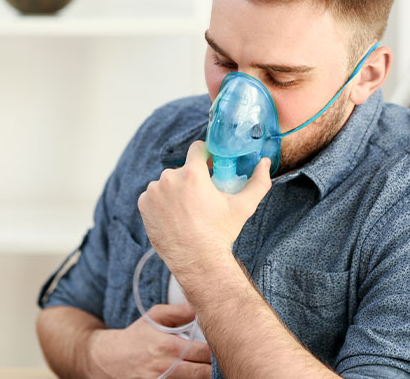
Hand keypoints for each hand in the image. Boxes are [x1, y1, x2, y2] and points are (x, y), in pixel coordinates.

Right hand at [87, 303, 211, 378]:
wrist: (107, 358)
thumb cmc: (135, 336)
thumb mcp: (155, 316)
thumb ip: (180, 312)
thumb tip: (202, 307)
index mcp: (169, 347)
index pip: (205, 353)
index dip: (218, 351)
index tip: (223, 346)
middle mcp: (166, 368)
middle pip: (204, 374)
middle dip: (214, 367)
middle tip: (220, 360)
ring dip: (203, 376)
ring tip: (205, 367)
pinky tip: (192, 374)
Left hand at [137, 140, 271, 277]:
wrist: (198, 261)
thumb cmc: (221, 233)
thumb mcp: (243, 207)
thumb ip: (258, 182)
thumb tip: (266, 163)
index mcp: (192, 174)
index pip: (197, 148)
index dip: (205, 155)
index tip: (210, 166)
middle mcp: (169, 179)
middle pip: (183, 169)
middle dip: (192, 179)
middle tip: (202, 198)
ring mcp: (154, 192)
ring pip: (168, 182)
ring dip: (176, 190)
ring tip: (187, 210)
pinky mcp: (144, 205)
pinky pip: (154, 195)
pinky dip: (162, 202)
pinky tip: (174, 216)